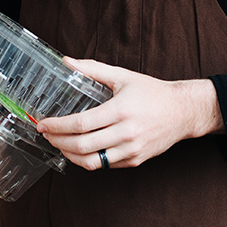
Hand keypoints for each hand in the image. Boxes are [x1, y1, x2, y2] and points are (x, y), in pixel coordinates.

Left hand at [35, 57, 222, 169]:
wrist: (183, 112)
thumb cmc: (152, 92)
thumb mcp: (123, 76)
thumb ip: (93, 69)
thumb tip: (67, 61)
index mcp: (120, 111)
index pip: (81, 123)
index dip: (58, 126)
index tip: (43, 124)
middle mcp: (126, 133)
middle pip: (83, 146)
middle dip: (58, 142)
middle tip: (46, 135)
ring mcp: (131, 150)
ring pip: (92, 162)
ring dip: (70, 155)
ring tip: (59, 145)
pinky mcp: (135, 160)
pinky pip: (106, 165)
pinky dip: (88, 160)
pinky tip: (78, 150)